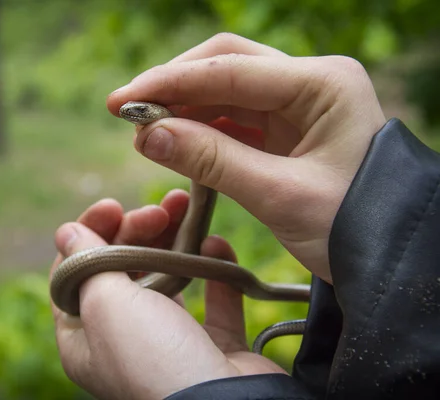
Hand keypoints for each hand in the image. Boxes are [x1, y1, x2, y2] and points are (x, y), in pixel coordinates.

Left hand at [50, 191, 285, 399]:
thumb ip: (86, 263)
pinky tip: (216, 241)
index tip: (114, 206)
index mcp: (85, 336)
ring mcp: (169, 342)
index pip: (75, 272)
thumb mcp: (106, 305)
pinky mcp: (212, 343)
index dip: (90, 234)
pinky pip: (213, 296)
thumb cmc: (154, 358)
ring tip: (186, 207)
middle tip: (157, 211)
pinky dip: (214, 266)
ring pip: (167, 277)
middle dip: (138, 230)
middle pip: (123, 269)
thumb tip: (66, 231)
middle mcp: (123, 340)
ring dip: (176, 239)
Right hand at [107, 33, 386, 282]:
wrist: (389, 259)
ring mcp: (298, 104)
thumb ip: (212, 160)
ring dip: (183, 107)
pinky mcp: (287, 129)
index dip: (170, 83)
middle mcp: (311, 83)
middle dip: (174, 86)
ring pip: (226, 91)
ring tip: (144, 131)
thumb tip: (149, 135)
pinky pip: (234, 119)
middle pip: (226, 64)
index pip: (231, 68)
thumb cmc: (353, 227)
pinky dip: (201, 128)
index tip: (123, 101)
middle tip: (126, 110)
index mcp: (323, 84)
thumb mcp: (279, 195)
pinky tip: (174, 141)